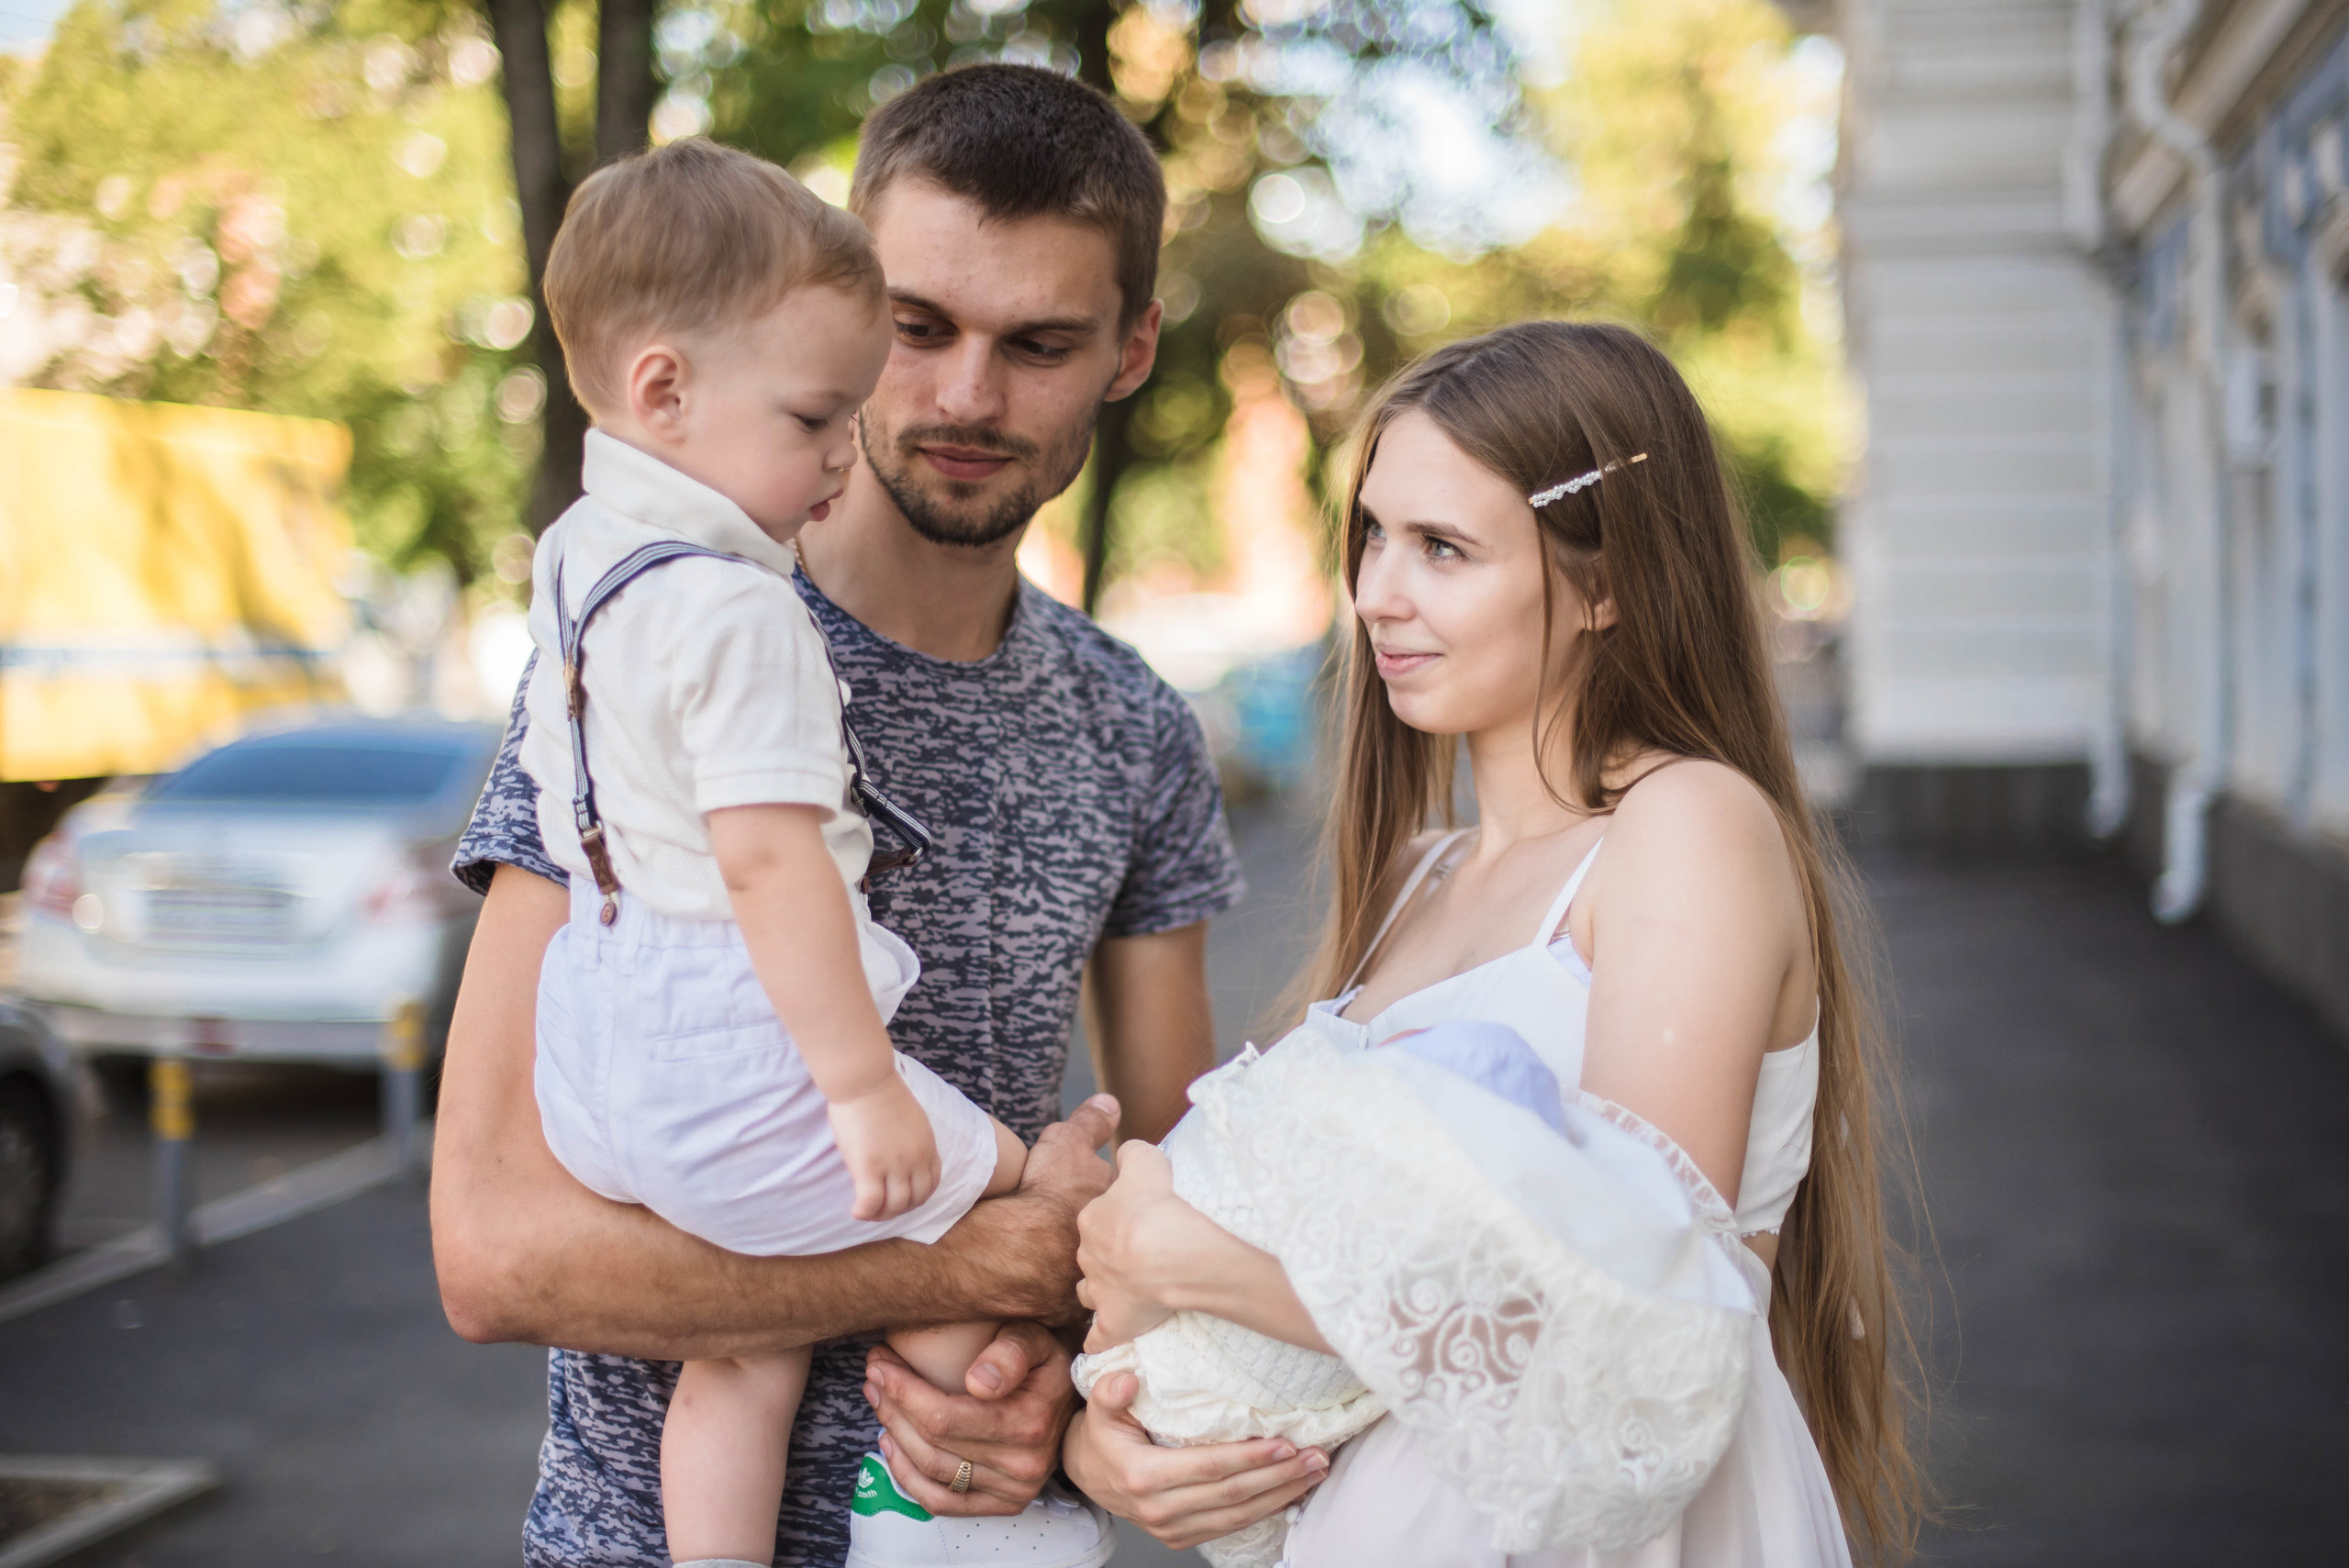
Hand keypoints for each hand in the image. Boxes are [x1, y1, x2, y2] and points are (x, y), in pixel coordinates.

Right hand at [828, 1077, 940, 1220]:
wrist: (866, 1081)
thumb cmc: (882, 1092)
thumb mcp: (912, 1118)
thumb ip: (911, 1140)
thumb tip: (899, 1152)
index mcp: (927, 1146)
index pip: (932, 1184)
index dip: (917, 1196)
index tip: (901, 1197)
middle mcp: (916, 1160)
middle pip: (916, 1200)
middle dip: (900, 1209)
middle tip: (881, 1208)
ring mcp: (894, 1165)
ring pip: (895, 1206)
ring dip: (881, 1215)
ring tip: (866, 1211)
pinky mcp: (869, 1167)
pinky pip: (871, 1203)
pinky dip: (864, 1212)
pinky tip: (856, 1211)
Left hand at [865, 1322, 1076, 1516]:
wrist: (1073, 1402)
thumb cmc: (1046, 1363)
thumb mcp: (1035, 1339)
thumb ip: (1010, 1351)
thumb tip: (978, 1381)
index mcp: (1029, 1422)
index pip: (943, 1416)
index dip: (902, 1391)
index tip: (880, 1364)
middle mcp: (1022, 1464)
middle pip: (931, 1442)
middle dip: (892, 1405)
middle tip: (874, 1376)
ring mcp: (1012, 1490)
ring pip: (931, 1471)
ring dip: (894, 1434)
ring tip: (879, 1401)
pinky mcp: (1002, 1504)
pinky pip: (942, 1503)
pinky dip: (908, 1477)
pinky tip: (891, 1444)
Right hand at [934, 1095, 1119, 1323]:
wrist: (1006, 1251)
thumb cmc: (1039, 1195)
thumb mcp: (1064, 1144)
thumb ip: (1090, 1124)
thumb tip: (1111, 1104)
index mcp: (1117, 1211)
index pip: (1127, 1205)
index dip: (1116, 1203)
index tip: (1099, 1201)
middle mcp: (1111, 1251)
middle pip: (1116, 1244)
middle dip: (1110, 1241)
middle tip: (1080, 1233)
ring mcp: (1090, 1284)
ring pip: (1097, 1280)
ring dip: (1091, 1274)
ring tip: (1061, 1265)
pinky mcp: (1068, 1314)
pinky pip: (1068, 1309)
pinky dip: (1061, 1302)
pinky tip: (1049, 1295)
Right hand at [1061, 1368, 1327, 1548]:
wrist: (1088, 1475)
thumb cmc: (1102, 1437)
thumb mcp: (1098, 1409)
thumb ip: (1109, 1392)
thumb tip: (1128, 1380)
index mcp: (1143, 1475)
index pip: (1208, 1467)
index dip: (1249, 1458)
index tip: (1284, 1442)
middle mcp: (1159, 1509)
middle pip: (1232, 1494)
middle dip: (1279, 1476)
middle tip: (1315, 1457)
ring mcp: (1171, 1529)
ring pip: (1238, 1515)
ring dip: (1281, 1495)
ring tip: (1314, 1473)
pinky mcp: (1182, 1537)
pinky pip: (1231, 1526)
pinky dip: (1265, 1511)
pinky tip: (1291, 1493)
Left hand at [1073, 1139, 1205, 1350]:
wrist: (1167, 1253)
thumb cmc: (1156, 1205)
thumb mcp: (1145, 1160)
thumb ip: (1133, 1154)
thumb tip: (1127, 1153)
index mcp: (1091, 1219)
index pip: (1097, 1217)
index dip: (1118, 1218)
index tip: (1137, 1221)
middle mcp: (1087, 1256)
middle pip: (1092, 1253)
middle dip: (1107, 1254)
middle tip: (1135, 1253)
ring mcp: (1098, 1292)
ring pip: (1089, 1293)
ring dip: (1100, 1291)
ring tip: (1122, 1290)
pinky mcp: (1112, 1324)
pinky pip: (1097, 1338)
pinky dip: (1099, 1340)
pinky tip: (1104, 1340)